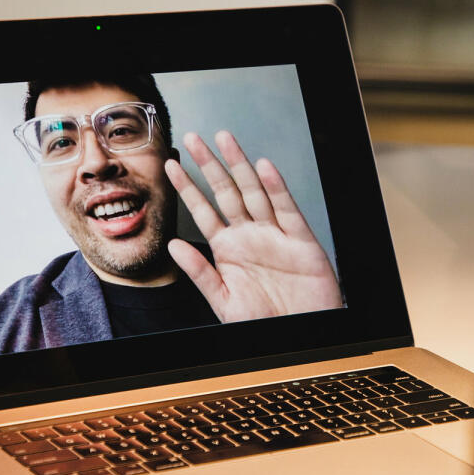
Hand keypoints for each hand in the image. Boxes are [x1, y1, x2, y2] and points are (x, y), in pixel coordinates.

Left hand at [164, 130, 341, 322]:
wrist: (302, 335)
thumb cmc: (265, 323)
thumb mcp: (224, 302)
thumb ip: (200, 273)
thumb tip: (173, 245)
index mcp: (228, 250)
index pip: (204, 211)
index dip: (188, 188)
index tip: (171, 167)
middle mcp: (250, 236)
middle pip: (227, 192)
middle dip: (210, 165)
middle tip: (194, 139)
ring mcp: (275, 235)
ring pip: (255, 192)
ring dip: (240, 165)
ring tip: (225, 140)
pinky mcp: (301, 240)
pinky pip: (287, 210)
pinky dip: (276, 188)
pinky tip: (263, 168)